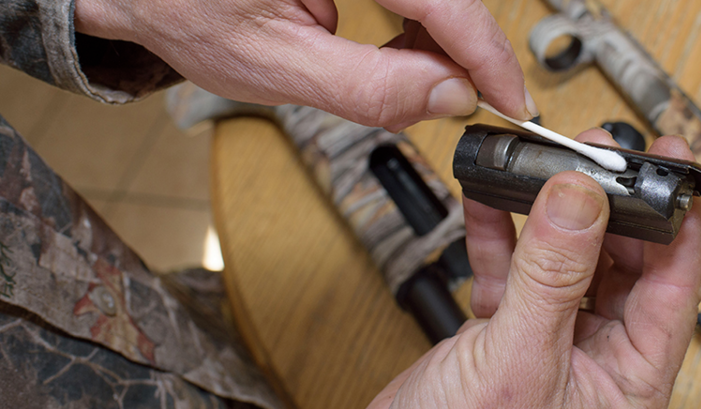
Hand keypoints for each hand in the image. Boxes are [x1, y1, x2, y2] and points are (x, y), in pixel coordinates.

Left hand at [74, 0, 535, 128]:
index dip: (486, 55)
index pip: (446, 1)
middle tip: (455, 105)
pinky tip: (391, 55)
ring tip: (409, 83)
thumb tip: (449, 96)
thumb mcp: (274, 66)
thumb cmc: (187, 11)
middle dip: (459, 55)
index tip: (510, 99)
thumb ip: (367, 87)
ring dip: (435, 46)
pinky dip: (413, 31)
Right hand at [339, 129, 700, 408]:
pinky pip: (515, 270)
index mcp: (628, 383)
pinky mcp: (505, 334)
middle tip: (600, 154)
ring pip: (567, 261)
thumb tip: (582, 199)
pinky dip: (503, 233)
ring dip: (555, 214)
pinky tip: (494, 197)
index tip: (672, 166)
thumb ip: (551, 275)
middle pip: (622, 264)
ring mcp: (550, 344)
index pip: (672, 289)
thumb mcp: (518, 360)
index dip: (677, 224)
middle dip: (609, 206)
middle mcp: (597, 361)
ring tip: (551, 165)